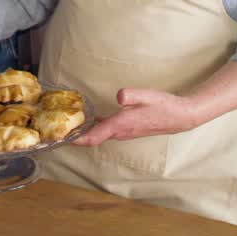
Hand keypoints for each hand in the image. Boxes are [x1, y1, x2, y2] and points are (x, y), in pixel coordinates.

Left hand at [73, 88, 201, 146]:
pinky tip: (89, 119)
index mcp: (121, 124)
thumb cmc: (163, 106)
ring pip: (99, 135)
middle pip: (93, 138)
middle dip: (75, 137)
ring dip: (84, 133)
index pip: (94, 136)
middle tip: (57, 131)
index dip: (77, 139)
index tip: (61, 140)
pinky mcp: (127, 129)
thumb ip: (132, 95)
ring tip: (68, 126)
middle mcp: (120, 132)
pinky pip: (106, 131)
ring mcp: (124, 132)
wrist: (179, 117)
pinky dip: (94, 128)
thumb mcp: (147, 96)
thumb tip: (119, 96)